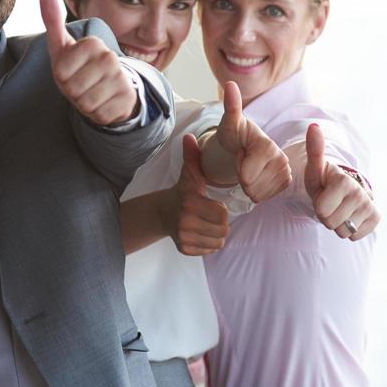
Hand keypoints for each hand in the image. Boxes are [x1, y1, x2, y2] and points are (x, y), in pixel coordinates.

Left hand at [40, 0, 138, 125]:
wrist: (110, 89)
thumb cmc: (80, 67)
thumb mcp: (62, 46)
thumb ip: (53, 19)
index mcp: (92, 44)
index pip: (61, 71)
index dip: (62, 77)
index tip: (71, 71)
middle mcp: (109, 58)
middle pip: (73, 88)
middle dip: (72, 92)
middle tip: (81, 85)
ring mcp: (121, 78)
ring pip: (86, 103)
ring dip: (84, 103)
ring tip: (91, 93)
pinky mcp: (128, 99)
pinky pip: (100, 114)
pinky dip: (97, 113)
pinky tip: (104, 102)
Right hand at [158, 133, 228, 254]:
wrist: (164, 212)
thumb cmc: (183, 191)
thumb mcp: (189, 174)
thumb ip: (192, 156)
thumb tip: (189, 136)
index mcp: (189, 203)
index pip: (222, 214)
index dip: (220, 209)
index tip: (211, 203)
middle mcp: (185, 222)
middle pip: (223, 229)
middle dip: (220, 223)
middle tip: (209, 214)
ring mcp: (184, 237)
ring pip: (218, 241)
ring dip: (216, 233)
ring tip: (205, 223)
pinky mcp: (184, 249)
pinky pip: (210, 250)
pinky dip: (209, 243)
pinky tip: (200, 232)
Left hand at [210, 81, 291, 201]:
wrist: (243, 142)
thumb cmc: (234, 133)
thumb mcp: (229, 122)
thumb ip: (231, 106)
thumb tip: (231, 84)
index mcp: (267, 145)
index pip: (246, 175)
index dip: (238, 167)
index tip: (240, 153)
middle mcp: (281, 158)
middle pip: (252, 186)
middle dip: (242, 177)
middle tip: (243, 161)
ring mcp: (286, 170)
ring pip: (259, 194)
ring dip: (248, 185)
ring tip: (248, 167)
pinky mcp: (286, 180)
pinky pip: (267, 197)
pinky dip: (257, 191)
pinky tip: (256, 176)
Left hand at [304, 122, 378, 239]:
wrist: (344, 190)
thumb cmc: (325, 180)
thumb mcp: (315, 168)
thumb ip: (314, 150)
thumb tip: (313, 126)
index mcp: (344, 181)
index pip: (321, 211)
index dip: (317, 206)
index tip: (322, 195)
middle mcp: (360, 193)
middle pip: (330, 223)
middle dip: (326, 216)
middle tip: (330, 203)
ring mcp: (370, 206)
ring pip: (342, 231)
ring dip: (337, 224)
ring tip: (339, 208)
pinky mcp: (376, 218)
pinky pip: (355, 236)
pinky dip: (349, 230)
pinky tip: (349, 215)